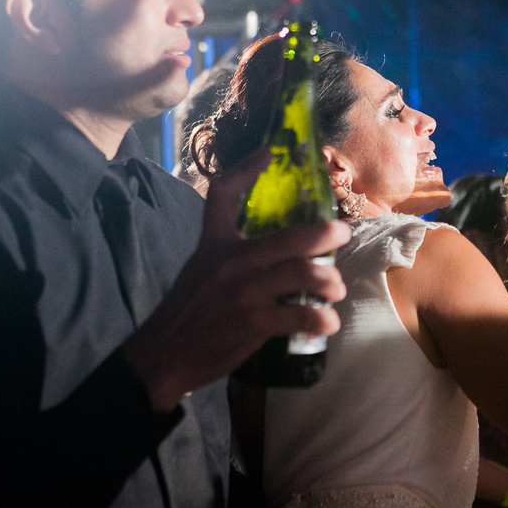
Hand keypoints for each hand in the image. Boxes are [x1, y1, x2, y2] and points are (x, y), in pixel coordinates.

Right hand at [122, 148, 351, 410]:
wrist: (165, 354)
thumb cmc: (189, 310)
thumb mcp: (201, 268)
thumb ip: (231, 254)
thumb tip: (277, 248)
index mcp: (213, 243)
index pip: (222, 194)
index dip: (245, 169)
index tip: (269, 152)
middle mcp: (229, 261)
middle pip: (285, 239)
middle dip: (322, 234)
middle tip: (342, 232)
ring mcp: (243, 292)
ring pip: (300, 275)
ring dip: (327, 280)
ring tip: (336, 288)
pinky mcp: (253, 323)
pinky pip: (297, 315)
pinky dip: (320, 318)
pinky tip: (328, 322)